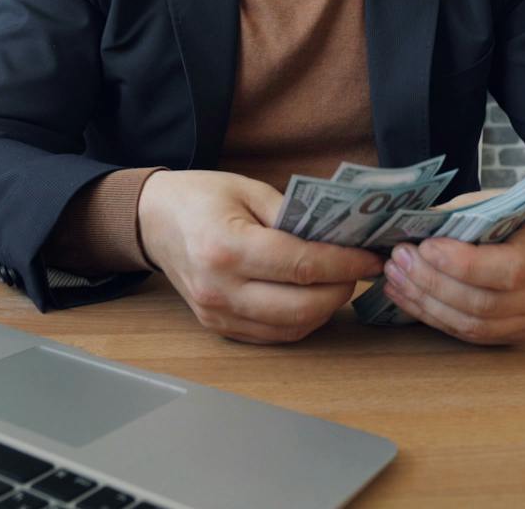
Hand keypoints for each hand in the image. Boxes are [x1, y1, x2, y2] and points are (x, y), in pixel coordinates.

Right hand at [136, 170, 384, 344]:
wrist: (154, 221)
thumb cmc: (201, 198)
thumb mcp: (249, 190)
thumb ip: (293, 214)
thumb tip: (340, 237)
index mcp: (226, 248)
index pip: (301, 265)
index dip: (345, 264)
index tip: (371, 257)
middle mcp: (220, 288)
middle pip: (301, 307)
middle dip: (341, 290)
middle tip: (358, 270)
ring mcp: (217, 313)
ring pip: (291, 328)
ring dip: (325, 309)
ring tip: (338, 282)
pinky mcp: (218, 327)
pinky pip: (273, 336)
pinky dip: (301, 320)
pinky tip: (311, 297)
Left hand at [377, 191, 524, 344]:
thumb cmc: (514, 217)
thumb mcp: (493, 204)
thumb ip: (456, 216)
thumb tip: (406, 224)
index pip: (509, 269)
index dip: (463, 264)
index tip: (425, 247)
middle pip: (485, 303)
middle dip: (434, 283)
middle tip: (400, 260)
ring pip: (474, 325)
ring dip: (427, 303)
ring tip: (395, 278)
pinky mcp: (513, 335)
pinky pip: (469, 334)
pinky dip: (433, 317)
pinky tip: (407, 296)